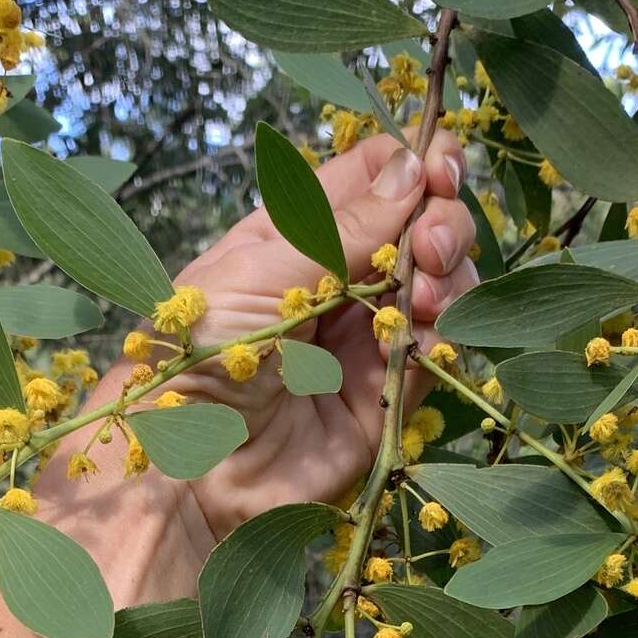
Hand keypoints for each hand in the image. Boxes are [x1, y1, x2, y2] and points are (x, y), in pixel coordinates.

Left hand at [176, 130, 476, 542]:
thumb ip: (344, 224)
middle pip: (420, 225)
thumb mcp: (262, 272)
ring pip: (439, 285)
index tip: (440, 168)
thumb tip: (415, 165)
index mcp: (294, 235)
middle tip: (427, 249)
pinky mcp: (384, 396)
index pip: (374, 178)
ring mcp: (363, 337)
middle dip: (441, 222)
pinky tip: (418, 333)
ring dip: (447, 278)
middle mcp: (336, 280)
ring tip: (422, 294)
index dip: (417, 165)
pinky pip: (433, 351)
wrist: (191, 472)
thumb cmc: (199, 359)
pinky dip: (440, 335)